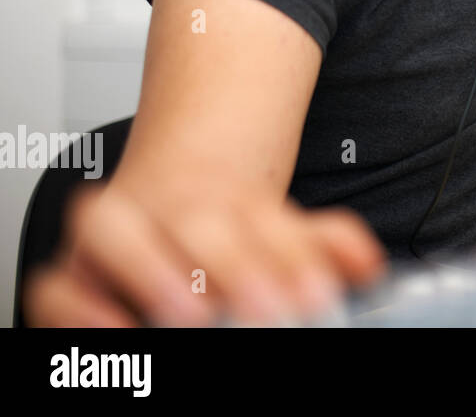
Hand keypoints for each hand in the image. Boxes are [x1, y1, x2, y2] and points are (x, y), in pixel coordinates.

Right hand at [22, 179, 387, 326]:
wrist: (165, 198)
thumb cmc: (226, 228)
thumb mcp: (280, 230)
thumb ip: (323, 242)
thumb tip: (365, 264)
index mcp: (224, 199)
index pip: (259, 217)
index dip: (293, 253)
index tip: (318, 294)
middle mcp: (165, 209)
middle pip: (196, 222)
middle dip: (234, 263)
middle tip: (268, 309)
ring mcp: (111, 238)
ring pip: (112, 226)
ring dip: (149, 268)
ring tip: (192, 315)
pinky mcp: (69, 276)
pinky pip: (55, 284)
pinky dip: (77, 308)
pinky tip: (119, 333)